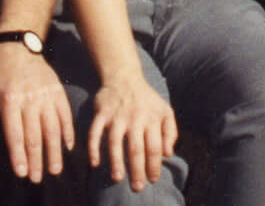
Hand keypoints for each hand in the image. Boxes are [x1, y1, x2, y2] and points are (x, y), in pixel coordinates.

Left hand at [0, 43, 73, 182]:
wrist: (17, 49)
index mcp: (9, 101)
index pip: (15, 135)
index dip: (18, 156)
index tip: (22, 173)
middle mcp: (29, 99)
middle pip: (35, 135)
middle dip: (37, 160)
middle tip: (38, 178)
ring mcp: (46, 95)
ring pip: (52, 128)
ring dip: (54, 151)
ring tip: (55, 169)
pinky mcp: (58, 92)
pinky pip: (65, 115)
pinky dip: (68, 132)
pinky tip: (68, 147)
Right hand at [84, 75, 178, 191]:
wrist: (124, 77)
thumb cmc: (147, 99)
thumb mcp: (165, 111)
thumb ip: (171, 132)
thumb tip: (168, 154)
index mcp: (152, 119)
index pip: (154, 147)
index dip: (154, 165)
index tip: (153, 180)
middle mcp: (135, 118)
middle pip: (136, 148)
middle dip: (137, 170)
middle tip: (137, 187)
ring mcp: (116, 116)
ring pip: (115, 142)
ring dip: (116, 162)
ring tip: (117, 178)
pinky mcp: (101, 114)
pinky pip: (94, 133)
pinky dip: (93, 148)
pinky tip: (95, 163)